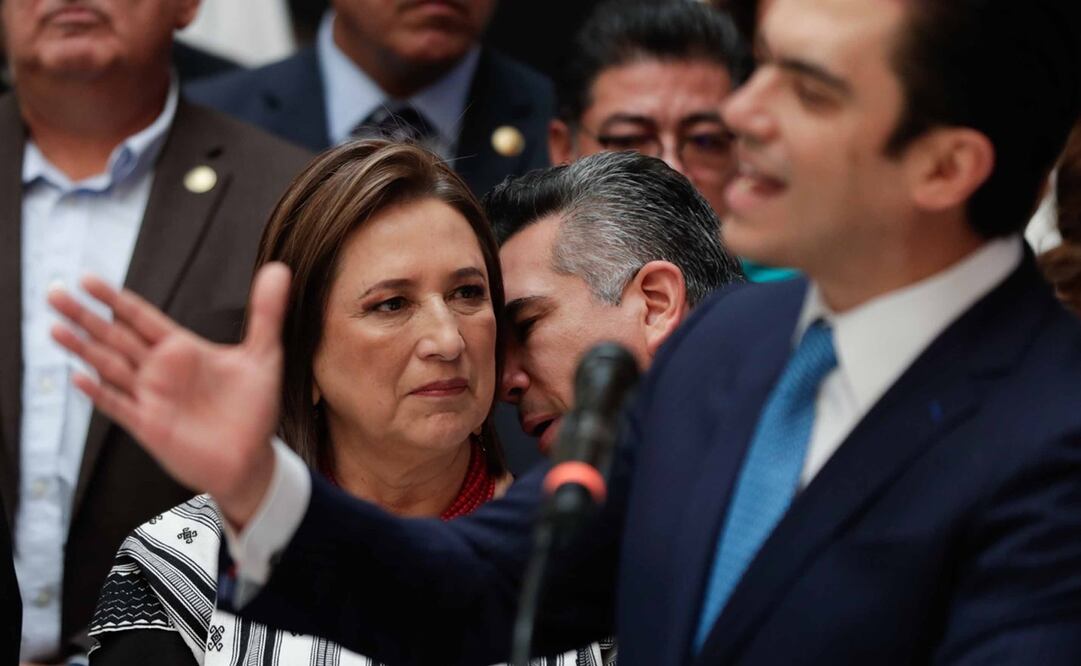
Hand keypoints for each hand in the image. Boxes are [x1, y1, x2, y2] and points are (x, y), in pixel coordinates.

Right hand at [49, 263, 290, 526]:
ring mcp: (152, 398)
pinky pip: (119, 407)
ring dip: (83, 348)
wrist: (252, 459)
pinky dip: (100, 394)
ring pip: (109, 367)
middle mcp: (161, 371)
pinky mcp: (150, 427)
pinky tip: (79, 378)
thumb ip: (266, 312)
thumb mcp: (263, 354)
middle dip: (86, 316)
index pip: (142, 318)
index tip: (90, 280)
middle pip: (116, 337)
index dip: (116, 299)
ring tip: (55, 327)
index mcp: (182, 350)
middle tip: (55, 293)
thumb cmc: (254, 408)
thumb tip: (279, 270)